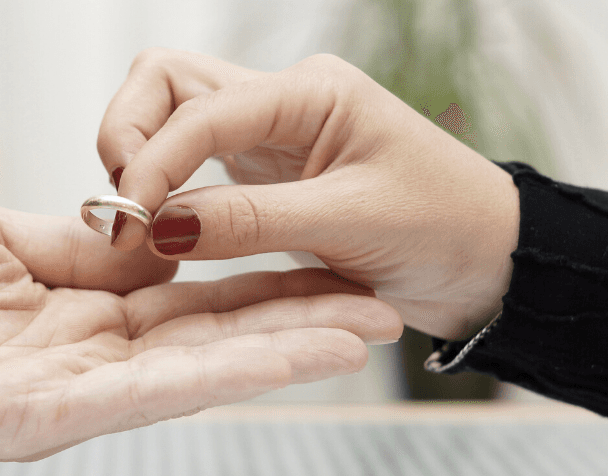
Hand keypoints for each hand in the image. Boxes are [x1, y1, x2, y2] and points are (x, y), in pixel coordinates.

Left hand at [0, 194, 401, 459]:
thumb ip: (78, 246)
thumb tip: (147, 234)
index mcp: (69, 311)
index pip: (184, 298)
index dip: (255, 282)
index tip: (319, 263)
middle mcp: (77, 360)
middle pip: (206, 339)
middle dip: (294, 320)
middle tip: (375, 306)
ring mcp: (64, 394)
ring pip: (195, 370)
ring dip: (282, 350)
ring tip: (361, 328)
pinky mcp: (40, 416)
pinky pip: (148, 390)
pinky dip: (225, 369)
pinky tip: (287, 352)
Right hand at [98, 49, 519, 339]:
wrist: (489, 261)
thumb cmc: (446, 229)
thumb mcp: (351, 224)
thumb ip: (251, 221)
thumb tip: (158, 223)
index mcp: (310, 93)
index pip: (198, 106)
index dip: (153, 160)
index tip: (129, 220)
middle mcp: (281, 102)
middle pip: (166, 82)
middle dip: (128, 134)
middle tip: (118, 208)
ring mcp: (268, 136)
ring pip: (170, 117)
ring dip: (139, 159)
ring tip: (134, 221)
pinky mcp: (262, 176)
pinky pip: (190, 164)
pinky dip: (163, 188)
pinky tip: (159, 227)